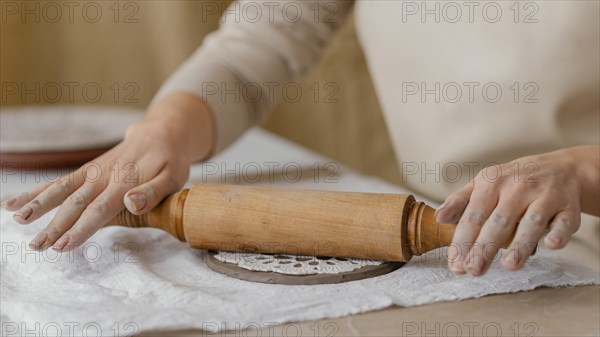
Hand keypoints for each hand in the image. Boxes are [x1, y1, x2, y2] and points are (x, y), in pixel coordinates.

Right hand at [2, 93, 212, 251]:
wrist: (159, 134)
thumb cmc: (170, 161)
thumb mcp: (173, 177)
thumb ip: (153, 192)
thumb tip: (132, 204)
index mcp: (126, 182)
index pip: (101, 209)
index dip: (83, 227)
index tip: (65, 244)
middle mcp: (104, 177)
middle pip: (76, 203)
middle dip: (55, 225)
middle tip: (37, 246)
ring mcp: (92, 173)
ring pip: (60, 189)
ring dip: (38, 205)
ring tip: (16, 219)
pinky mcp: (85, 172)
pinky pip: (58, 182)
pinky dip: (36, 191)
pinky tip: (12, 204)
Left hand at [435, 146, 599, 275]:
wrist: (561, 168)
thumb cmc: (514, 181)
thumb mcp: (484, 183)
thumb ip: (460, 200)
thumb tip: (439, 218)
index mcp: (492, 181)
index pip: (473, 215)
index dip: (463, 241)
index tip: (455, 264)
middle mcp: (518, 186)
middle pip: (498, 221)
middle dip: (485, 247)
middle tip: (473, 269)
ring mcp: (545, 195)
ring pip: (531, 221)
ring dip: (521, 244)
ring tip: (509, 265)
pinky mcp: (569, 206)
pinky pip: (564, 221)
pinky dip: (558, 232)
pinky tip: (550, 246)